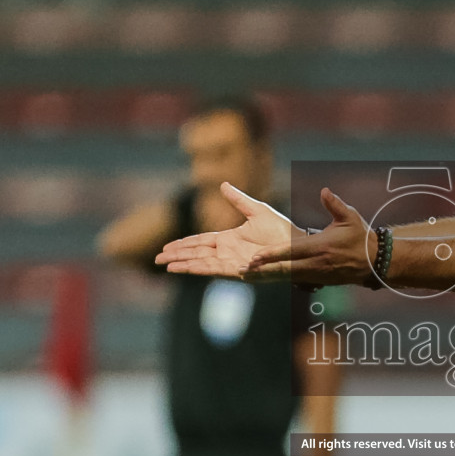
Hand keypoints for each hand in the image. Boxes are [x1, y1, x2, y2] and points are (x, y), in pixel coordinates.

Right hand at [154, 183, 295, 278]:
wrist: (298, 246)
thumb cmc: (282, 232)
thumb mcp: (257, 210)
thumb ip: (238, 200)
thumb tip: (222, 184)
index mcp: (229, 239)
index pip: (201, 241)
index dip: (183, 244)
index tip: (167, 247)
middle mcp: (227, 252)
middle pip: (195, 253)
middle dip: (176, 256)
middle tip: (157, 259)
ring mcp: (231, 262)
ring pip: (200, 263)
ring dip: (182, 264)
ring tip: (165, 266)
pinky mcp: (238, 271)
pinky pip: (213, 269)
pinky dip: (198, 269)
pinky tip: (183, 269)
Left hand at [245, 187, 373, 286]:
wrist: (373, 262)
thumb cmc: (360, 237)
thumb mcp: (350, 217)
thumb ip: (335, 205)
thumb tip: (324, 191)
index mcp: (321, 247)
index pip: (292, 251)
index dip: (273, 253)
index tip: (256, 255)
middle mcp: (315, 263)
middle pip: (285, 267)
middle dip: (264, 268)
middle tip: (244, 268)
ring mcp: (315, 274)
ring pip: (286, 276)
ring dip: (266, 275)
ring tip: (246, 274)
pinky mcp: (316, 280)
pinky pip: (292, 279)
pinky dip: (277, 278)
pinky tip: (262, 277)